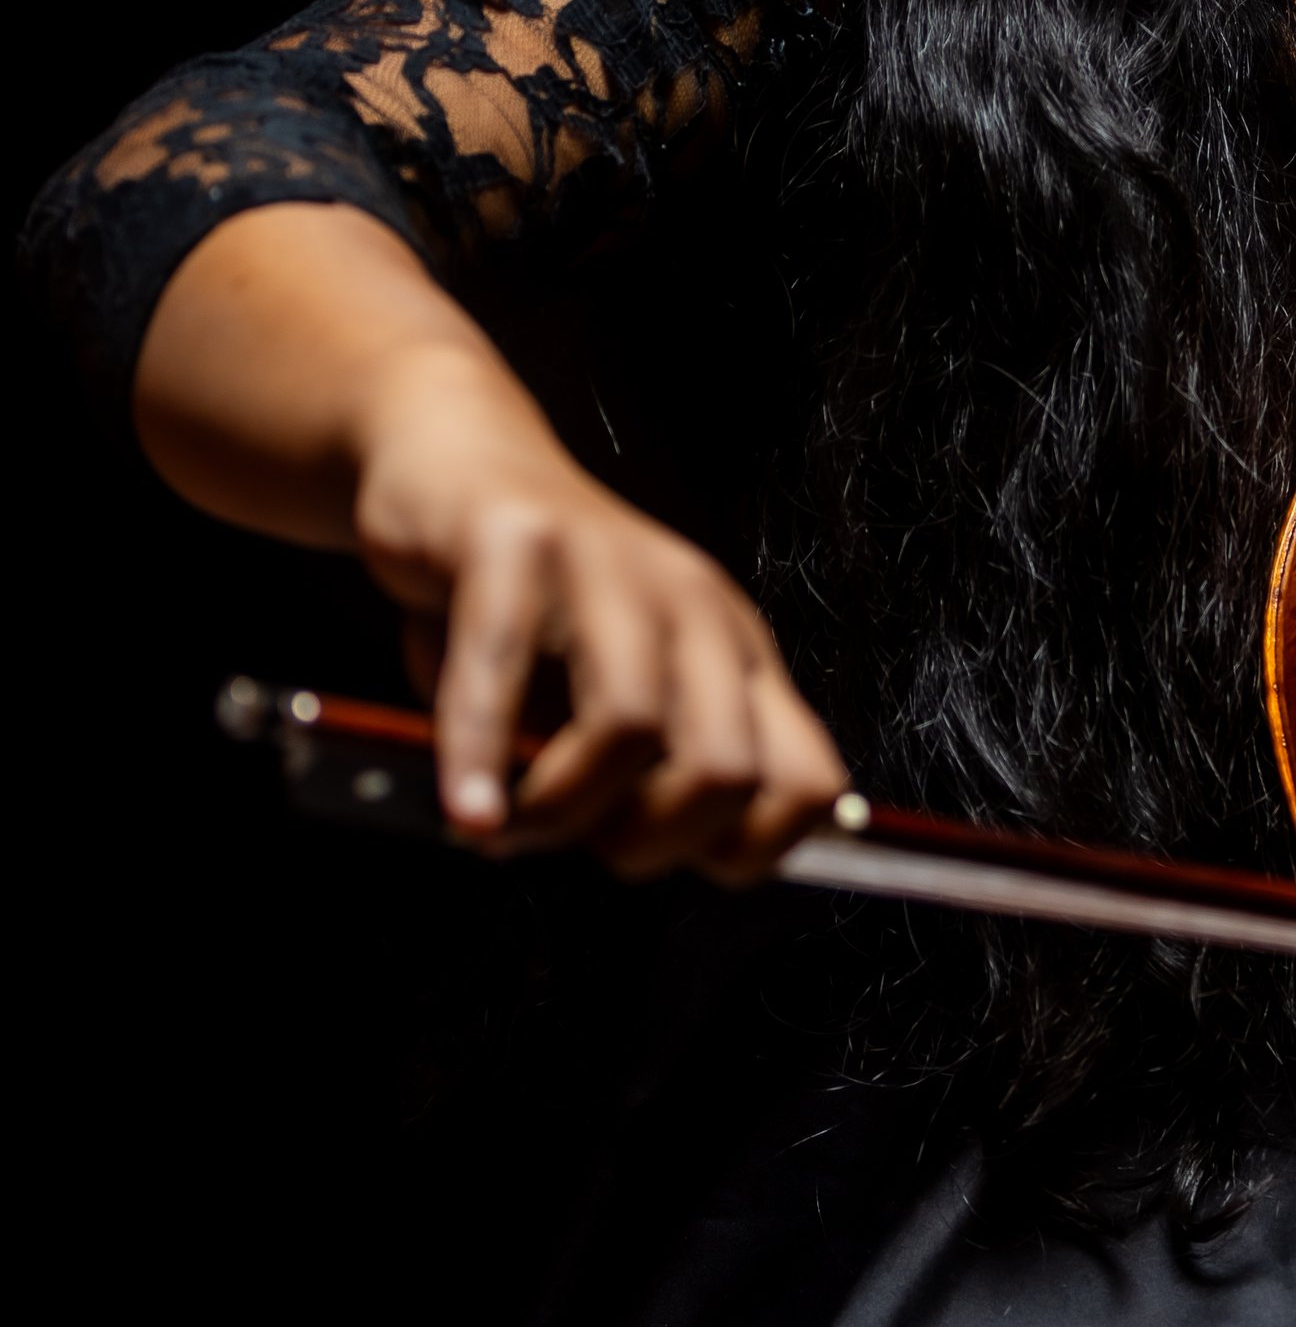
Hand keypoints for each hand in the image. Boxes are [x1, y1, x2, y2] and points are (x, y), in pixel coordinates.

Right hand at [352, 344, 846, 879]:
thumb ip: (646, 770)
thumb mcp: (614, 691)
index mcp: (736, 653)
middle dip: (647, 843)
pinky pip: (500, 670)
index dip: (752, 850)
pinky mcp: (516, 543)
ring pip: (626, 726)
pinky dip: (478, 758)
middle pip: (725, 769)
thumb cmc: (534, 607)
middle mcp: (693, 605)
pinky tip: (463, 808)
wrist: (457, 459)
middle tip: (580, 843)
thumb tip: (666, 860)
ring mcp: (609, 567)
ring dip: (555, 807)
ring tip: (503, 820)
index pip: (807, 779)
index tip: (677, 866)